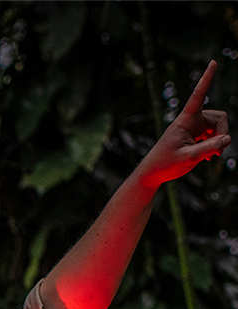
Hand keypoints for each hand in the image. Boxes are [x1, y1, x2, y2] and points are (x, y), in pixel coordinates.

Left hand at [138, 60, 229, 190]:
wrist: (153, 173)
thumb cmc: (166, 164)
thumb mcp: (189, 158)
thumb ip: (209, 148)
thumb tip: (227, 139)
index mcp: (185, 121)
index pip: (198, 96)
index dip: (206, 79)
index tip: (213, 62)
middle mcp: (190, 120)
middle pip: (218, 117)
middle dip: (222, 132)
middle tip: (217, 152)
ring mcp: (193, 127)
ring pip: (217, 126)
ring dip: (218, 140)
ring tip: (212, 156)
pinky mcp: (194, 135)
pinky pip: (212, 134)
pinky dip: (213, 144)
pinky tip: (209, 156)